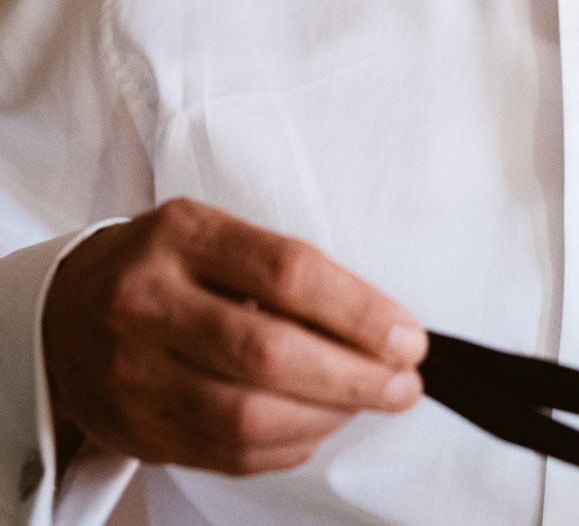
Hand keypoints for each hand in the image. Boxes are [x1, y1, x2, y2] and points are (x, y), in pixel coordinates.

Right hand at [42, 198, 427, 474]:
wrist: (61, 312)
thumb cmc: (159, 265)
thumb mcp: (209, 234)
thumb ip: (278, 269)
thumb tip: (374, 322)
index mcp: (182, 234)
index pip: (287, 271)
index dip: (358, 310)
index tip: (406, 336)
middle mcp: (150, 301)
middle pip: (269, 353)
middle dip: (353, 376)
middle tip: (402, 382)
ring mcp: (134, 372)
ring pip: (248, 417)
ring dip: (327, 418)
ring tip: (365, 404)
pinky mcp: (135, 430)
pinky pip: (227, 456)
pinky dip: (287, 447)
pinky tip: (315, 427)